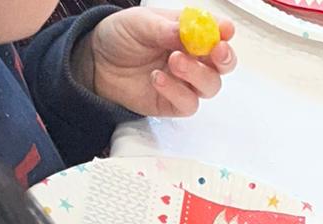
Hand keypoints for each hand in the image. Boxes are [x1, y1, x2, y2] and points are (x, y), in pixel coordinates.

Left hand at [80, 8, 235, 117]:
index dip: (224, 32)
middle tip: (216, 51)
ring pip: (210, 85)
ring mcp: (186, 82)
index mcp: (188, 32)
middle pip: (223, 64)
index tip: (225, 30)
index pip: (216, 32)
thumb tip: (189, 32)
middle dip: (224, 58)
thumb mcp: (140, 22)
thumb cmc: (121, 37)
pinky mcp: (175, 103)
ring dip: (197, 73)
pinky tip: (157, 78)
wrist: (97, 62)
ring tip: (174, 61)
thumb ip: (165, 28)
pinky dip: (176, 91)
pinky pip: (188, 103)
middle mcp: (193, 58)